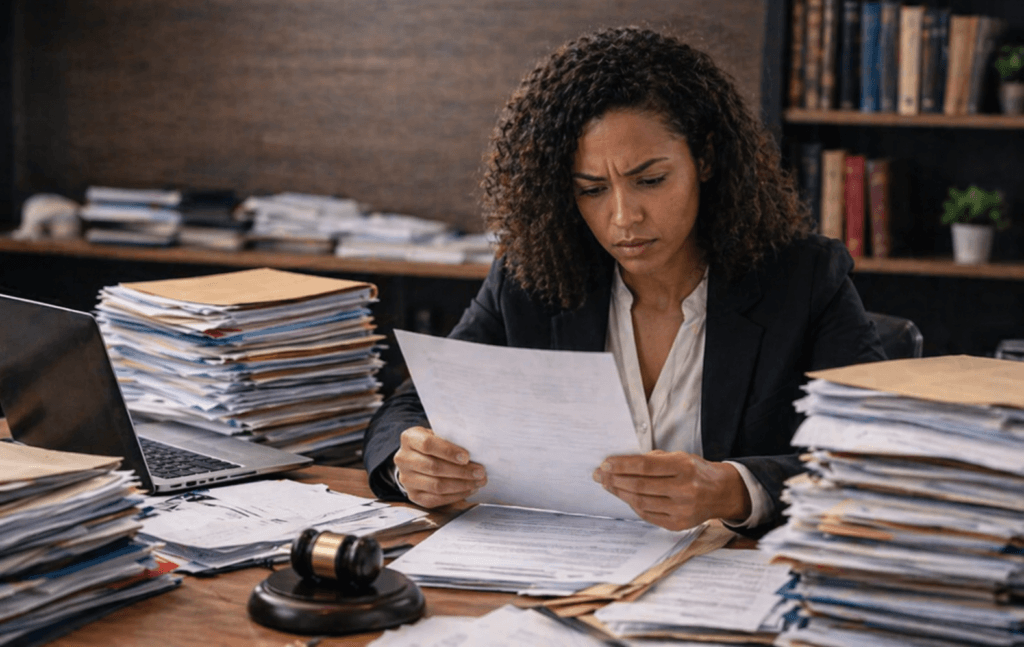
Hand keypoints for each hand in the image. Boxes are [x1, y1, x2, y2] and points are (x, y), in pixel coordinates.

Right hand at [393, 426, 486, 507]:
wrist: (417, 458)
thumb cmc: (434, 444)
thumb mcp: (438, 434)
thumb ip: (451, 439)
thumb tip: (476, 450)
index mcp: (409, 438)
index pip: (428, 445)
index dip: (448, 451)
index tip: (467, 457)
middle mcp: (403, 459)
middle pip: (434, 468)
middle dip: (461, 471)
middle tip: (480, 472)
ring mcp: (406, 479)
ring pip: (436, 486)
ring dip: (461, 485)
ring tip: (478, 482)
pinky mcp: (413, 495)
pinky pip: (436, 499)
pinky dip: (456, 495)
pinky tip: (469, 489)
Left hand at [592, 450, 750, 530]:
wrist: (721, 493)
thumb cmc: (696, 471)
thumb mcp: (679, 457)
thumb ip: (653, 459)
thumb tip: (620, 464)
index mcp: (684, 467)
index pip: (644, 465)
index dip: (621, 465)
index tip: (605, 463)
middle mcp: (684, 489)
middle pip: (639, 486)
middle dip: (614, 480)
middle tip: (599, 475)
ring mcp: (681, 510)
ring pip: (640, 502)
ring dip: (620, 493)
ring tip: (607, 485)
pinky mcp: (678, 524)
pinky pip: (647, 515)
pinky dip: (632, 505)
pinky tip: (624, 496)